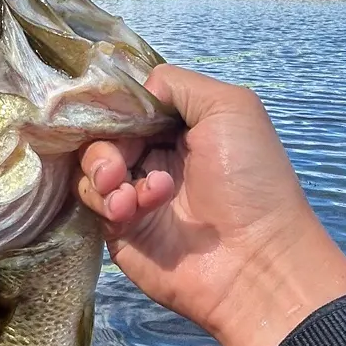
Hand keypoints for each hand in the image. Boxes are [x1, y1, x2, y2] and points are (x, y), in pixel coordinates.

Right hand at [77, 65, 345, 345]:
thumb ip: (177, 84)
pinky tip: (132, 210)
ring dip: (103, 170)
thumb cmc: (250, 176)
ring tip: (131, 192)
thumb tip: (134, 94)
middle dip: (106, 142)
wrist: (255, 260)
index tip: (111, 111)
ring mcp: (135, 192)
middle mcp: (155, 155)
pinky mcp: (120, 229)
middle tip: (120, 164)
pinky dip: (108, 201)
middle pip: (103, 130)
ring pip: (90, 165)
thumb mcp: (230, 107)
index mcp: (180, 126)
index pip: (131, 102)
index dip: (116, 104)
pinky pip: (92, 202)